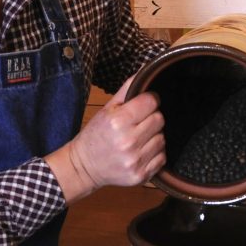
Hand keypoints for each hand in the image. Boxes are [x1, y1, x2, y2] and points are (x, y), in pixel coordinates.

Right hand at [46, 76, 164, 203]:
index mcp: (118, 121)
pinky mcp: (141, 175)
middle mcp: (128, 141)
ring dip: (153, 136)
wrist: (84, 167)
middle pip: (159, 119)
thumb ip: (126, 90)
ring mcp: (135, 160)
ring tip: (139, 138)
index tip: (144, 104)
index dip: (149, 101)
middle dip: (151, 118)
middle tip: (139, 122)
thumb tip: (145, 71)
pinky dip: (154, 153)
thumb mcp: (106, 109)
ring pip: (162, 139)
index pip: (151, 102)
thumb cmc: (95, 135)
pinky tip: (141, 151)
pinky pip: (161, 157)